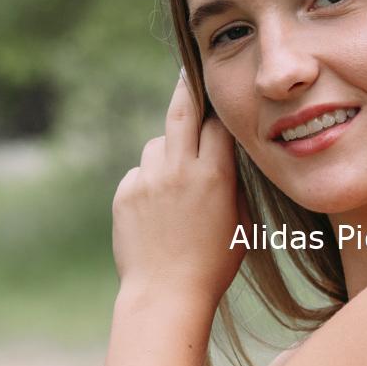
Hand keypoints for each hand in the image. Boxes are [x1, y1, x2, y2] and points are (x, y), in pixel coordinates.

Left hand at [112, 69, 247, 304]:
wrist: (165, 294)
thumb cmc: (214, 264)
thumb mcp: (241, 223)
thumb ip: (234, 184)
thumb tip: (229, 155)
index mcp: (214, 177)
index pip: (218, 123)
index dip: (220, 109)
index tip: (219, 94)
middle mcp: (178, 171)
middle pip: (181, 111)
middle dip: (186, 87)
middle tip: (188, 71)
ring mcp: (148, 181)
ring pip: (157, 144)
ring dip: (167, 151)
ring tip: (175, 183)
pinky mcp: (125, 193)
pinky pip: (139, 173)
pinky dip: (149, 181)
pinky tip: (157, 209)